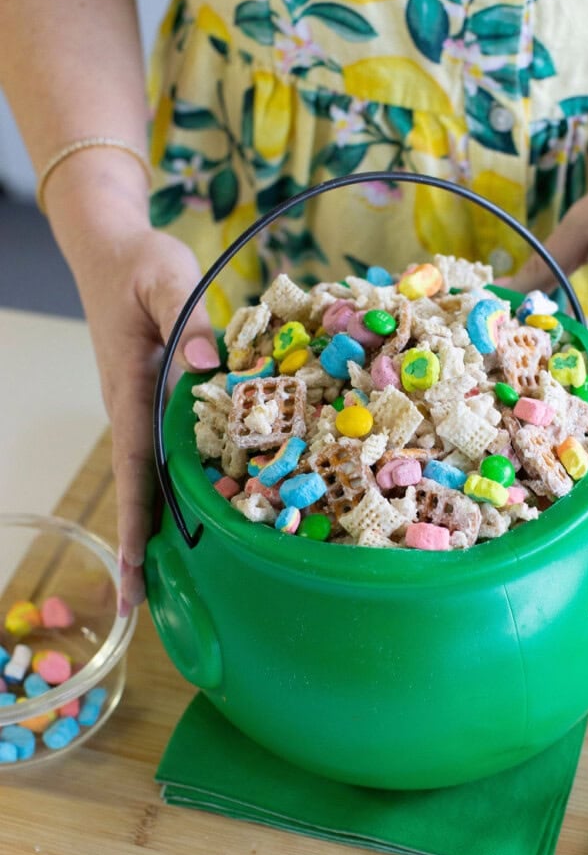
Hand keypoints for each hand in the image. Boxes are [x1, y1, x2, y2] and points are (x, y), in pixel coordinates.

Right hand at [71, 228, 218, 612]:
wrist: (110, 250)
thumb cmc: (139, 266)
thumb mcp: (165, 280)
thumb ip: (187, 319)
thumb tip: (209, 365)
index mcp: (131, 388)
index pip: (134, 463)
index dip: (136, 516)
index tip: (135, 567)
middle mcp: (131, 406)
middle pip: (137, 484)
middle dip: (139, 541)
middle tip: (144, 604)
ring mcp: (139, 405)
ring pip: (150, 472)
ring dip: (154, 522)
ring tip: (167, 578)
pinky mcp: (153, 396)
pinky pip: (162, 449)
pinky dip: (171, 486)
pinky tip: (189, 510)